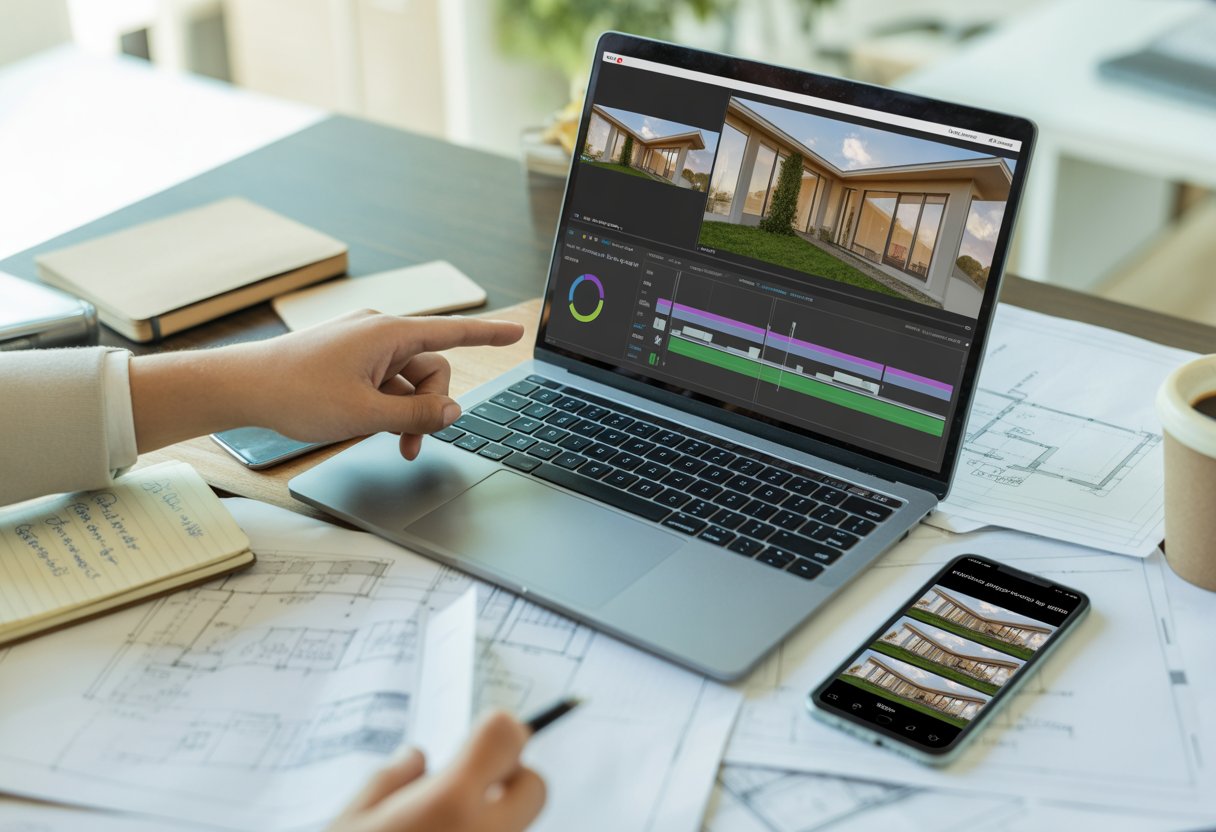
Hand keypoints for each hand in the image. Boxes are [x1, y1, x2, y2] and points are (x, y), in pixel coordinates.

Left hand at [129, 311, 524, 456]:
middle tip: (411, 442)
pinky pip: (384, 383)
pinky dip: (386, 407)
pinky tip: (369, 427)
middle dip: (429, 406)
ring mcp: (362, 347)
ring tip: (390, 443)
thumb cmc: (296, 394)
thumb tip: (452, 410)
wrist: (241, 388)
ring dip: (406, 413)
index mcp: (388, 334)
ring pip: (407, 382)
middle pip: (430, 368)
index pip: (453, 333)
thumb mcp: (365, 414)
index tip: (518, 333)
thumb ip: (416, 415)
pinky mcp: (347, 361)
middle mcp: (379, 333)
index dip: (489, 335)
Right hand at [327, 711, 545, 831]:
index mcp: (451, 804)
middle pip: (535, 788)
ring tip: (446, 822)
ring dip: (494, 816)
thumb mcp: (351, 819)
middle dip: (510, 778)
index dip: (497, 729)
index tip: (479, 733)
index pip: (507, 736)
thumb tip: (417, 762)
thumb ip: (390, 780)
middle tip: (468, 785)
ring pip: (517, 824)